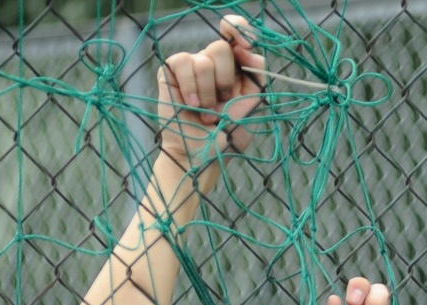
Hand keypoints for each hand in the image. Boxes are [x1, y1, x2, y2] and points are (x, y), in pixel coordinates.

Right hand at [156, 17, 265, 178]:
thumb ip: (256, 74)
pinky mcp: (170, 72)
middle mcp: (212, 64)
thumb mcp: (253, 103)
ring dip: (209, 91)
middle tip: (223, 102)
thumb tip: (247, 49)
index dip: (240, 29)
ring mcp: (191, 67)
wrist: (204, 153)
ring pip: (204, 58)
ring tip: (207, 112)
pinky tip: (192, 105)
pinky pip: (183, 61)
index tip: (245, 44)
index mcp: (235, 68)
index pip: (237, 32)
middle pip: (222, 48)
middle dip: (226, 79)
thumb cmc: (229, 133)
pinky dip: (191, 86)